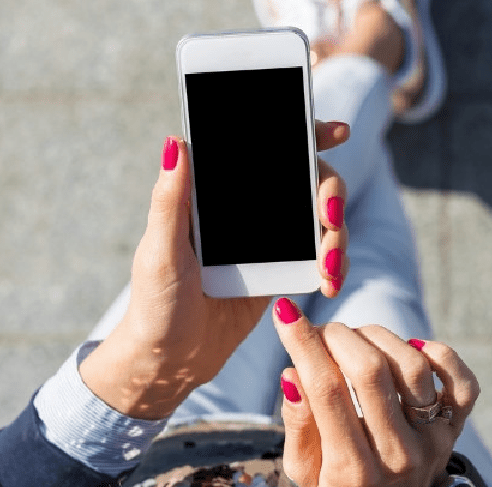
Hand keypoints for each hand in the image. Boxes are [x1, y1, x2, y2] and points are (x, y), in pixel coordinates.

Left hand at [79, 121, 351, 418]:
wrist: (170, 360)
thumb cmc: (154, 303)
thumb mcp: (160, 252)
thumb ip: (170, 200)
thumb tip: (177, 142)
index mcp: (216, 192)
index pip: (264, 148)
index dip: (304, 133)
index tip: (336, 131)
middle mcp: (246, 207)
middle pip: (306, 178)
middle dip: (330, 191)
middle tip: (330, 215)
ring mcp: (268, 238)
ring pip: (320, 217)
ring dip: (336, 235)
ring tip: (329, 267)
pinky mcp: (281, 269)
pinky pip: (319, 255)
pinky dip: (333, 263)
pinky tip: (329, 280)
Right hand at [273, 298, 480, 486]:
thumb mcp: (305, 473)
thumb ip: (298, 427)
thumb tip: (292, 375)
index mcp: (351, 471)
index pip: (326, 390)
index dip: (303, 344)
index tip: (286, 313)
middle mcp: (398, 456)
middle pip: (370, 371)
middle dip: (337, 336)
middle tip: (321, 333)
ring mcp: (432, 442)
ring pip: (413, 366)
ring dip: (378, 338)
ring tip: (356, 341)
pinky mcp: (454, 432)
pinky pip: (463, 384)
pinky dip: (440, 355)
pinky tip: (411, 348)